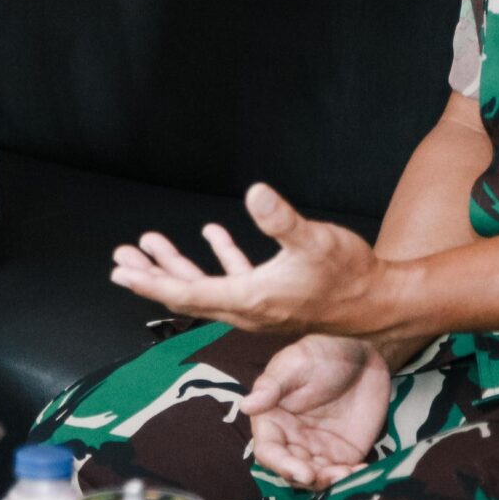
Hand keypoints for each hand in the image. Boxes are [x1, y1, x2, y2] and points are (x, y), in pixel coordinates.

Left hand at [110, 183, 388, 337]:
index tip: (123, 272)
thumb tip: (255, 191)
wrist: (379, 302)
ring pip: (207, 287)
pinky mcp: (274, 296)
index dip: (153, 281)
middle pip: (188, 293)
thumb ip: (281, 219)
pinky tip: (212, 236)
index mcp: (250, 298)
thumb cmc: (349, 274)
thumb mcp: (314, 241)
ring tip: (150, 246)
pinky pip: (235, 279)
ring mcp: (260, 304)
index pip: (189, 292)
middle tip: (119, 261)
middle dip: (152, 276)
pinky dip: (219, 259)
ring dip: (176, 267)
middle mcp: (249, 308)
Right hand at [241, 335, 388, 489]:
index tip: (304, 472)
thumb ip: (273, 385)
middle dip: (308, 480)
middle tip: (331, 476)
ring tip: (348, 474)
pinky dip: (351, 480)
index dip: (282, 466)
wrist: (364, 357)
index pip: (268, 452)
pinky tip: (362, 472)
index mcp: (272, 420)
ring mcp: (317, 450)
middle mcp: (291, 440)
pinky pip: (342, 475)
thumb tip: (246, 405)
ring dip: (330, 483)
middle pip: (291, 471)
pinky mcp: (343, 455)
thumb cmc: (323, 354)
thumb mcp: (297, 363)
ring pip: (316, 479)